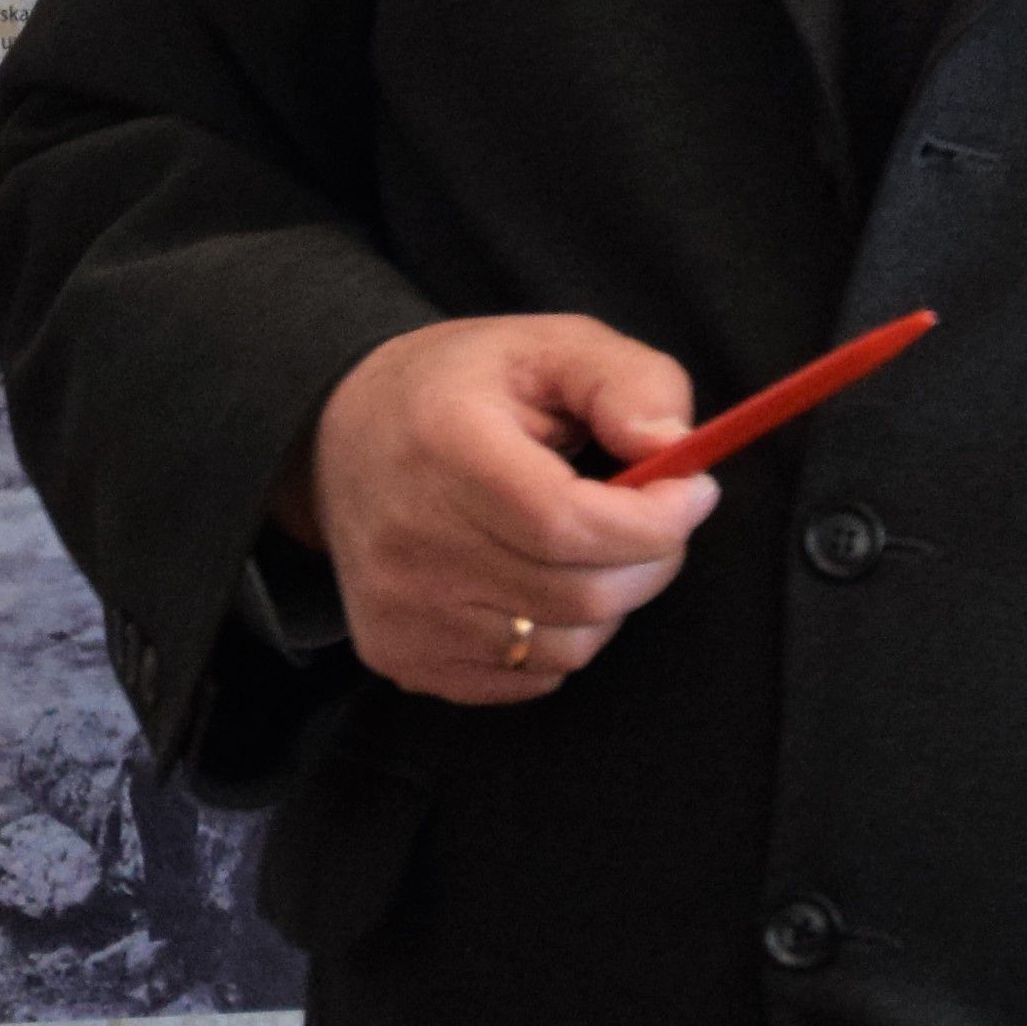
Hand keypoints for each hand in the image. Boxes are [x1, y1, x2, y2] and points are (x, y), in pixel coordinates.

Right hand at [285, 313, 718, 708]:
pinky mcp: (400, 655)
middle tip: (653, 519)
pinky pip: (527, 679)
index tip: (692, 492)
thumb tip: (676, 448)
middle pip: (581, 596)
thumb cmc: (457, 389)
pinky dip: (557, 639)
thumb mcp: (547, 346)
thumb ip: (627, 381)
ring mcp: (401, 609)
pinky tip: (534, 581)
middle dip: (647, 560)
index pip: (569, 524)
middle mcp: (410, 540)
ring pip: (565, 648)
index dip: (655, 522)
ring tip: (585, 547)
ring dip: (605, 603)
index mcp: (446, 446)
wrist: (334, 437)